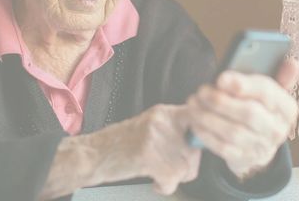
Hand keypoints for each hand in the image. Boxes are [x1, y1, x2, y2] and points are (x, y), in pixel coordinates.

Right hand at [40, 104, 200, 198]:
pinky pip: (172, 180)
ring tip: (157, 173)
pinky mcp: (148, 155)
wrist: (95, 153)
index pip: (197, 118)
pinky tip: (152, 181)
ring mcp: (155, 136)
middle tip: (171, 169)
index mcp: (164, 112)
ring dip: (174, 177)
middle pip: (194, 149)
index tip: (198, 147)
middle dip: (187, 165)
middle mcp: (162, 120)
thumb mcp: (151, 126)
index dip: (203, 135)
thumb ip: (175, 129)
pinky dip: (164, 187)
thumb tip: (202, 140)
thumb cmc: (123, 143)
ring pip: (186, 167)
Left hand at [186, 58, 298, 178]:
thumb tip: (291, 62)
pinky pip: (222, 148)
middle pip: (249, 114)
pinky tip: (193, 121)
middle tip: (200, 90)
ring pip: (233, 132)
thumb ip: (275, 75)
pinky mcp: (243, 158)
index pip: (267, 92)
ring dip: (208, 116)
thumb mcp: (266, 90)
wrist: (257, 141)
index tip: (220, 78)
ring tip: (192, 103)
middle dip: (220, 101)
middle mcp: (276, 129)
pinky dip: (205, 133)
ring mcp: (260, 146)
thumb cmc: (257, 105)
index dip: (243, 84)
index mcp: (286, 107)